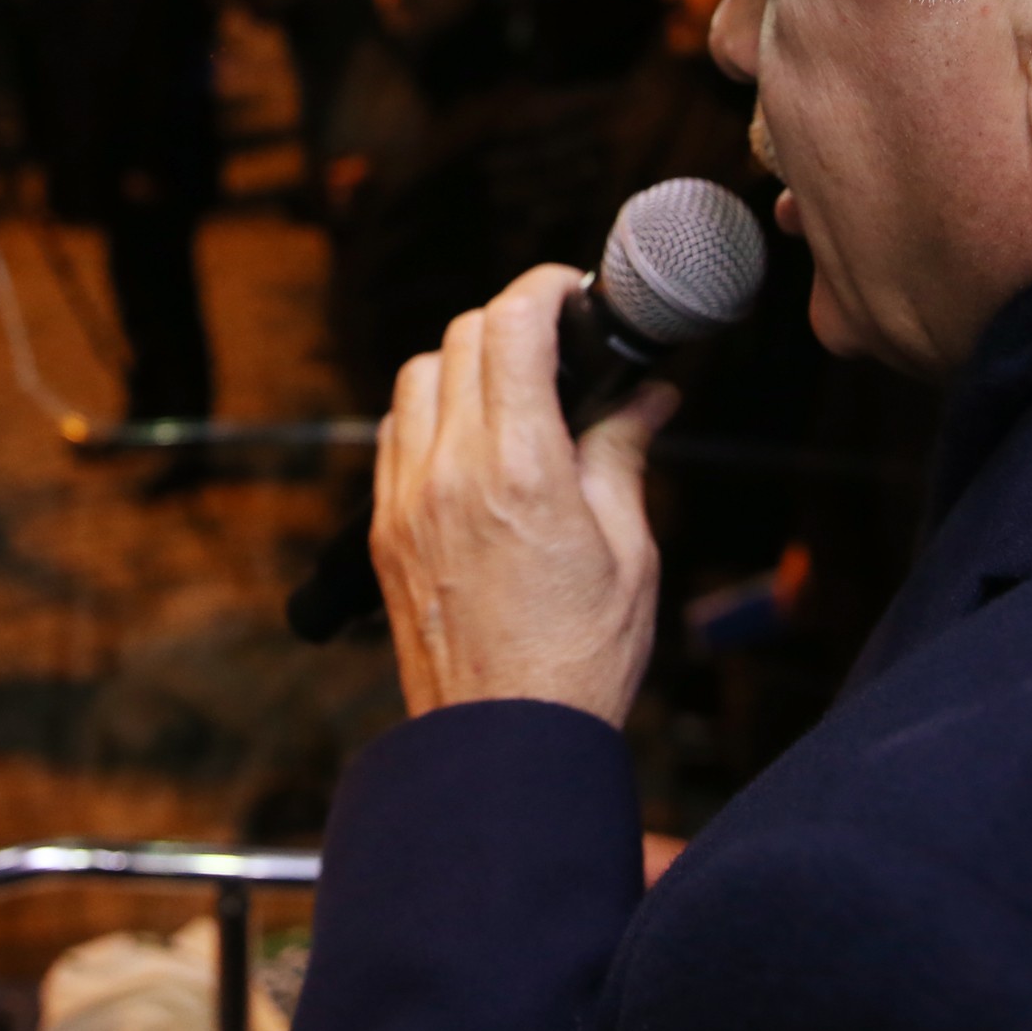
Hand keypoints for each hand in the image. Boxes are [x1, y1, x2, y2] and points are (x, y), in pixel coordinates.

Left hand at [372, 264, 679, 723]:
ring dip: (462, 363)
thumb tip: (648, 395)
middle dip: (511, 321)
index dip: (543, 288)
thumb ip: (624, 454)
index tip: (570, 292)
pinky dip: (427, 412)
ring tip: (513, 392)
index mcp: (520, 469)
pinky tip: (468, 440)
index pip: (511, 326)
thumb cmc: (578, 659)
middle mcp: (451, 472)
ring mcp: (406, 499)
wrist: (504, 742)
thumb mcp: (630, 551)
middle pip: (460, 337)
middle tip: (556, 344)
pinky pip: (392, 434)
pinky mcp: (383, 530)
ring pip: (416, 377)